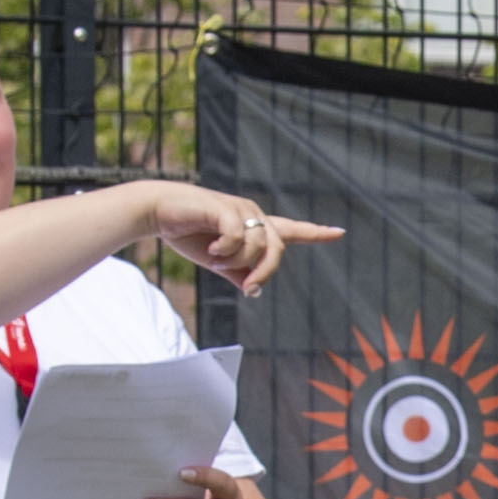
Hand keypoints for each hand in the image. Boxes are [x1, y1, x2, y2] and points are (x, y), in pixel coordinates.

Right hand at [140, 186, 340, 299]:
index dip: (315, 233)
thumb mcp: (217, 261)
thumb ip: (238, 274)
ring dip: (236, 263)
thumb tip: (254, 290)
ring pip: (257, 247)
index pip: (291, 230)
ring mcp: (241, 209)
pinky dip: (225, 251)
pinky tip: (210, 249)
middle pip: (277, 250)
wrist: (157, 212)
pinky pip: (238, 239)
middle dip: (264, 272)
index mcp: (254, 226)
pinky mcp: (225, 208)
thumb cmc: (187, 233)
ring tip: (214, 259)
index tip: (339, 232)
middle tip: (247, 288)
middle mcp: (253, 214)